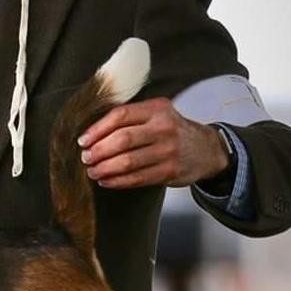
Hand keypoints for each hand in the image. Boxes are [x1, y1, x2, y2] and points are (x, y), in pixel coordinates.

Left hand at [78, 98, 228, 189]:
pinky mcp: (170, 171)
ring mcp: (168, 151)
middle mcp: (164, 128)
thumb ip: (130, 117)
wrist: (207, 149)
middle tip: (86, 158)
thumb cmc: (172, 130)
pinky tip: (106, 181)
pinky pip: (137, 178)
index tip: (83, 140)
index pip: (120, 116)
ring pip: (128, 162)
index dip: (97, 129)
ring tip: (92, 171)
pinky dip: (117, 181)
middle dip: (98, 151)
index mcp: (156, 109)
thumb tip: (91, 132)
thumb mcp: (156, 113)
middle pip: (122, 140)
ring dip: (104, 168)